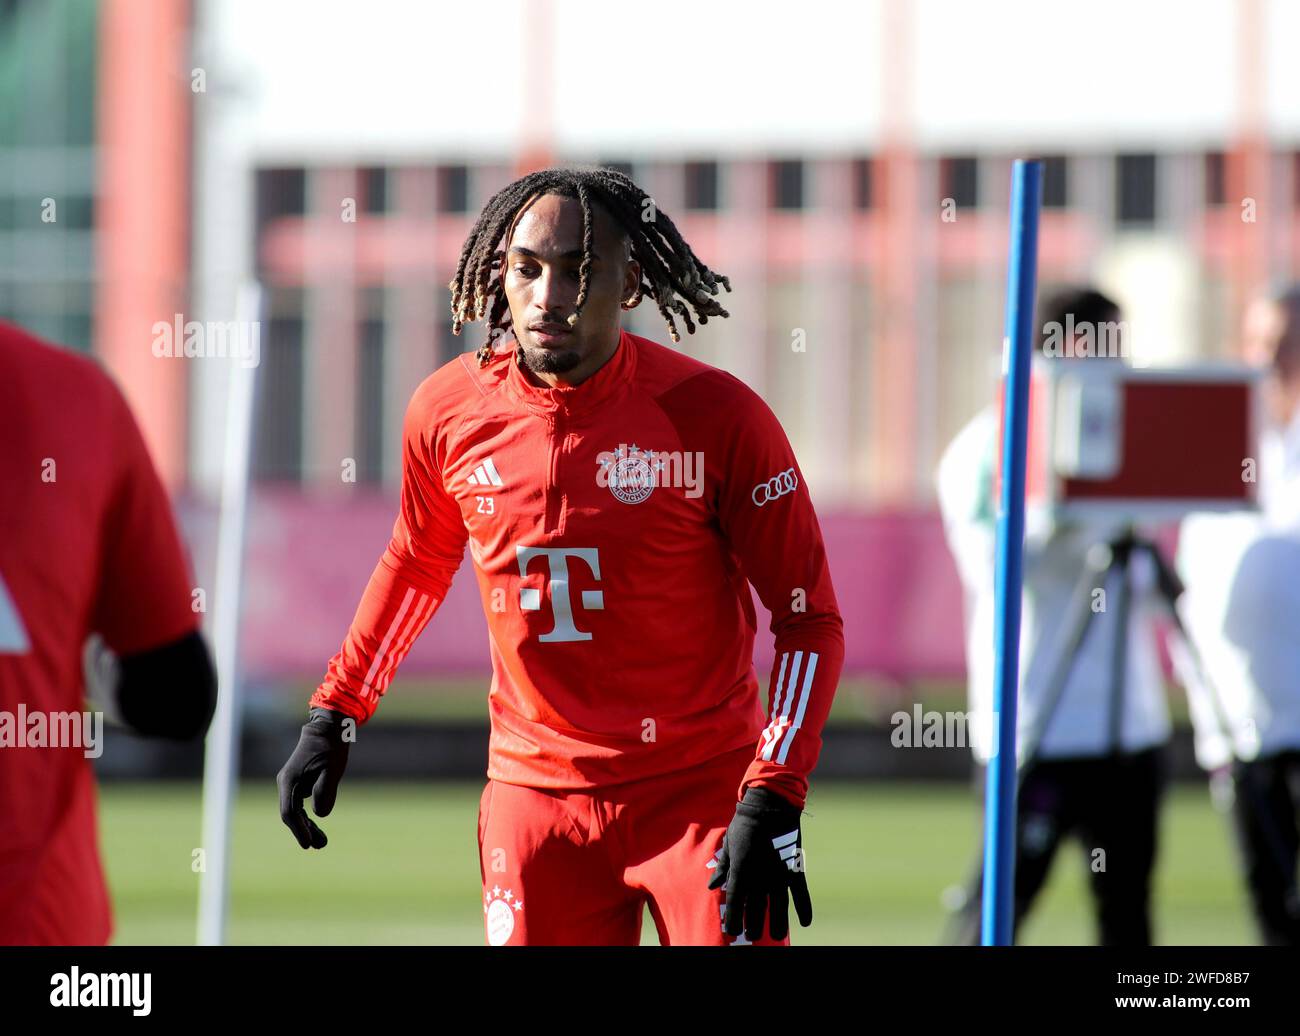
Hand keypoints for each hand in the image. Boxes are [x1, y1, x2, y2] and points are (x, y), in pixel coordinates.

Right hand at [277, 707, 350, 848]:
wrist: (328, 728)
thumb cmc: (331, 748)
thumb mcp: (331, 770)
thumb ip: (324, 792)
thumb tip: (319, 815)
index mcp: (289, 781)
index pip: (290, 813)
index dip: (299, 831)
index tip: (308, 845)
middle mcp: (286, 783)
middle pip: (291, 814)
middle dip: (304, 832)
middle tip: (319, 846)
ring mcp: (291, 782)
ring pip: (295, 810)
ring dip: (307, 826)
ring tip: (321, 842)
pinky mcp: (299, 781)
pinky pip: (299, 803)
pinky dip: (308, 815)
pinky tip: (317, 824)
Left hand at [707, 786, 812, 940]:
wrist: (769, 803)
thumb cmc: (744, 823)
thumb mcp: (729, 844)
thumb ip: (723, 867)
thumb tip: (712, 886)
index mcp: (741, 868)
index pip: (735, 901)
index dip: (734, 919)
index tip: (732, 932)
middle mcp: (760, 874)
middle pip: (756, 907)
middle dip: (753, 924)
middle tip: (751, 937)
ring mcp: (779, 872)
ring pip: (778, 905)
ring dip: (777, 922)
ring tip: (775, 937)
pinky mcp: (794, 866)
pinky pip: (800, 891)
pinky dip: (804, 907)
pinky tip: (805, 922)